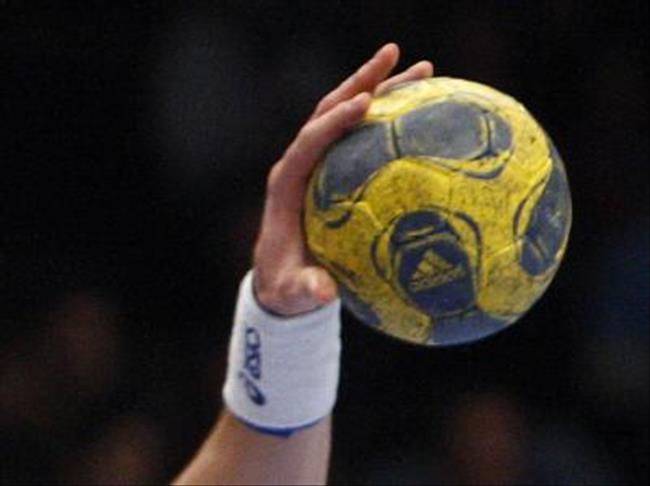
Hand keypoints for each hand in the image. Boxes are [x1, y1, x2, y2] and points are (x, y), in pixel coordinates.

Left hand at [253, 43, 432, 315]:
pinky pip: (363, 138)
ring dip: (382, 89)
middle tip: (396, 55)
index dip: (335, 119)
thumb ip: (307, 290)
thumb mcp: (294, 291)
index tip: (365, 100)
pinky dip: (389, 120)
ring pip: (348, 116)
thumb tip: (325, 294)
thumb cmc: (287, 283)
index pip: (310, 140)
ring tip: (424, 69)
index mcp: (288, 184)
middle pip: (330, 110)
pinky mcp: (336, 170)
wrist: (281, 278)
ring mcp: (319, 163)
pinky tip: (425, 112)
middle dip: (362, 81)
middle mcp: (302, 164)